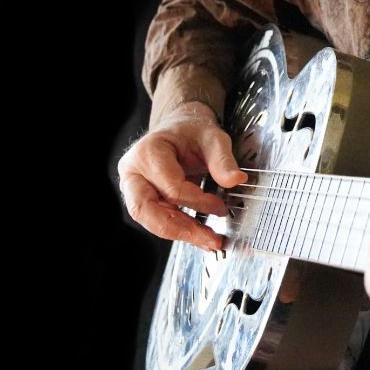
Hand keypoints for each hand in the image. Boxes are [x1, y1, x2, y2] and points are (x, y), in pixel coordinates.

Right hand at [117, 102, 246, 250]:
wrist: (179, 128)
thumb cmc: (192, 131)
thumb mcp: (213, 137)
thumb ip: (223, 159)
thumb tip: (236, 180)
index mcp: (148, 152)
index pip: (170, 187)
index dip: (198, 201)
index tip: (221, 207)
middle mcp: (133, 172)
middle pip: (146, 210)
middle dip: (180, 229)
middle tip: (210, 240)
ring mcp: (133, 187)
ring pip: (148, 219)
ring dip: (180, 233)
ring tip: (208, 241)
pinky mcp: (141, 199)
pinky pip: (156, 219)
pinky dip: (178, 229)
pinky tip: (199, 235)